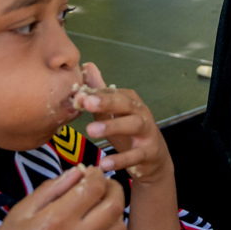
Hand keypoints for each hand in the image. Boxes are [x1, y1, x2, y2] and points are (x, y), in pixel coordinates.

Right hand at [0, 167, 126, 229]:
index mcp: (56, 220)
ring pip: (120, 228)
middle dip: (113, 189)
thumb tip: (79, 171)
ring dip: (115, 214)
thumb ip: (52, 188)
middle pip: (115, 205)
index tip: (92, 173)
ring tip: (100, 210)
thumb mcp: (20, 212)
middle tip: (104, 187)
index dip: (98, 175)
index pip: (94, 187)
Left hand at [78, 63, 172, 183]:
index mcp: (130, 101)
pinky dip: (121, 160)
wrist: (153, 159)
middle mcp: (141, 112)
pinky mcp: (149, 152)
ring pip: (133, 124)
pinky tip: (104, 164)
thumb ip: (99, 93)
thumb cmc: (129, 133)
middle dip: (106, 101)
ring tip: (90, 131)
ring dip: (112, 126)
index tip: (77, 95)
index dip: (95, 94)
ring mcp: (147, 132)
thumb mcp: (112, 113)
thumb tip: (85, 66)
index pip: (112, 93)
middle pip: (125, 103)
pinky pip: (135, 155)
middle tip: (86, 102)